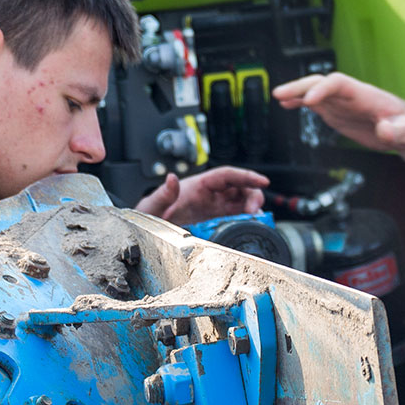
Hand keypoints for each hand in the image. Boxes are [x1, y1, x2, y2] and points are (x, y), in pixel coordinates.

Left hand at [135, 166, 268, 222]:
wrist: (142, 229)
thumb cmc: (146, 215)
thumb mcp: (150, 206)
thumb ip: (162, 194)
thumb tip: (171, 179)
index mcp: (196, 185)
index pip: (227, 175)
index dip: (246, 176)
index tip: (262, 181)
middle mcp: (206, 192)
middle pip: (238, 186)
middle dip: (253, 193)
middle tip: (257, 209)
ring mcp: (210, 204)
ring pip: (239, 198)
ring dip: (251, 205)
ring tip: (255, 217)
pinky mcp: (212, 216)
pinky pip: (234, 212)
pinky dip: (245, 214)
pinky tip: (249, 221)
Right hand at [273, 73, 404, 148]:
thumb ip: (399, 131)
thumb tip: (385, 130)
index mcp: (365, 94)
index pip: (339, 83)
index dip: (323, 89)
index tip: (310, 100)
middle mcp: (349, 94)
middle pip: (321, 82)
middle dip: (301, 86)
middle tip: (282, 94)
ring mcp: (341, 102)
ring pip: (314, 91)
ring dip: (296, 92)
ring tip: (278, 97)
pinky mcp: (336, 112)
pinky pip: (314, 103)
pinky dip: (299, 102)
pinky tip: (286, 104)